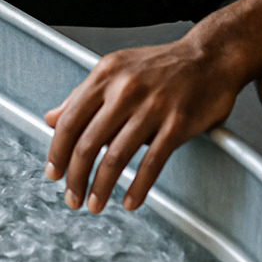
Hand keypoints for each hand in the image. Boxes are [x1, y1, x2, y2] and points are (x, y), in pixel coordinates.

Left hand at [43, 39, 239, 212]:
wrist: (210, 56)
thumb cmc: (162, 65)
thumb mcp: (116, 70)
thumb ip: (82, 96)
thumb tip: (50, 119)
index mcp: (105, 75)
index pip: (70, 120)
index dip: (57, 152)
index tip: (53, 173)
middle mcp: (125, 89)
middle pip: (88, 143)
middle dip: (75, 177)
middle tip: (71, 198)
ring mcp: (152, 107)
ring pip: (116, 156)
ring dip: (101, 187)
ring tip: (95, 204)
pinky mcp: (177, 123)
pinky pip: (152, 162)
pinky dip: (137, 187)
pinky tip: (129, 201)